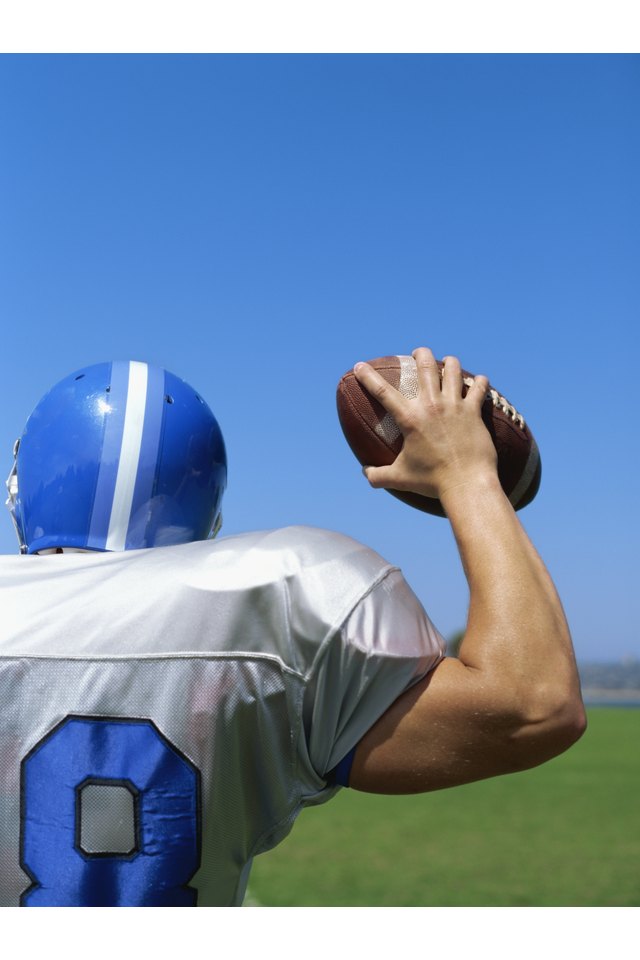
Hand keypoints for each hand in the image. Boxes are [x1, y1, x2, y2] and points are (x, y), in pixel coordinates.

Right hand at [353, 347, 497, 502]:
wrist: (466, 484)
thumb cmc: (432, 481)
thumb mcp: (399, 478)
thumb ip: (378, 475)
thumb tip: (365, 473)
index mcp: (410, 418)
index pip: (383, 392)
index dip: (368, 377)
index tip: (359, 366)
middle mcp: (432, 406)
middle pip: (425, 365)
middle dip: (420, 353)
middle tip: (418, 353)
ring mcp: (455, 406)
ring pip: (453, 369)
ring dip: (449, 362)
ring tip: (448, 362)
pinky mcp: (474, 412)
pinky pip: (479, 388)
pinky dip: (479, 382)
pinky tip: (479, 382)